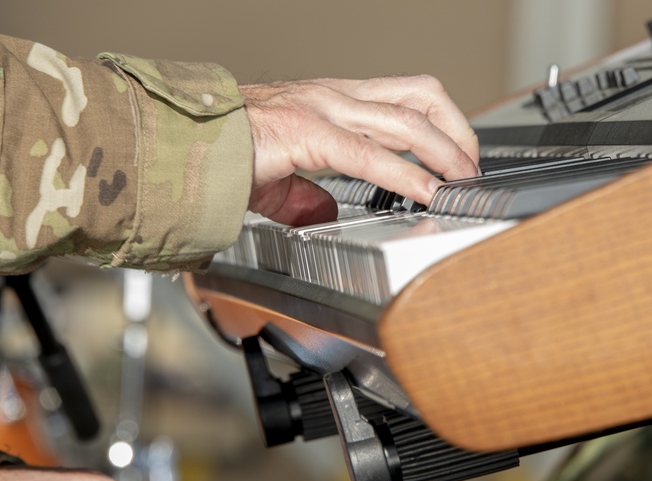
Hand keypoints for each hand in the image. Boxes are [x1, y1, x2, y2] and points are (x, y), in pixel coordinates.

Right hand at [242, 76, 479, 224]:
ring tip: (462, 179)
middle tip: (471, 168)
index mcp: (328, 101)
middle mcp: (331, 96)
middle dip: (457, 131)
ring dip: (445, 151)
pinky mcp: (306, 133)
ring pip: (406, 119)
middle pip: (419, 96)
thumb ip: (303, 197)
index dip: (440, 124)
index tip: (456, 156)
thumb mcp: (273, 178)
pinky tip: (428, 192)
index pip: (403, 97)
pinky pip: (369, 155)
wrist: (179, 146)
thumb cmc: (219, 154)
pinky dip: (406, 175)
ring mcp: (321, 109)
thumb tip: (323, 213)